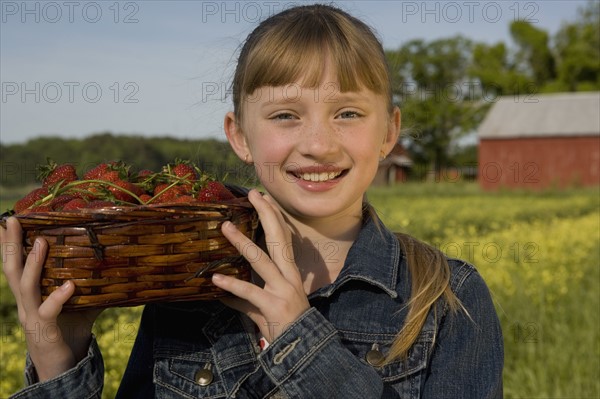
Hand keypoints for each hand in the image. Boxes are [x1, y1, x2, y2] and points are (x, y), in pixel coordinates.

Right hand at [1, 217, 101, 380]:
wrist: (61, 368)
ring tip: (40, 242)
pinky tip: (69, 285)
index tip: (10, 220)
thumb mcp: (79, 304)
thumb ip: (90, 286)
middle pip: (11, 271)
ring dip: (32, 264)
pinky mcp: (45, 332)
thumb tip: (113, 267)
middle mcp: (25, 304)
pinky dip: (58, 298)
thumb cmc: (68, 332)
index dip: (9, 244)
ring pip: (25, 288)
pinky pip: (48, 312)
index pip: (15, 266)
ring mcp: (32, 318)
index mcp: (29, 296)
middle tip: (13, 220)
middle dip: (9, 245)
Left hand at [212, 189, 309, 342]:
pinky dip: (232, 285)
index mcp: (289, 272)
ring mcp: (282, 290)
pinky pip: (249, 293)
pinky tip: (216, 279)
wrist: (303, 348)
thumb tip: (222, 294)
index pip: (283, 238)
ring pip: (261, 260)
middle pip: (278, 239)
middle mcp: (288, 276)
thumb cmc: (286, 325)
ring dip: (242, 243)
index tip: (264, 199)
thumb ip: (245, 298)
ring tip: (225, 228)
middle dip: (267, 215)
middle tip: (254, 194)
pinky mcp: (273, 306)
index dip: (274, 217)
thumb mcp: (264, 307)